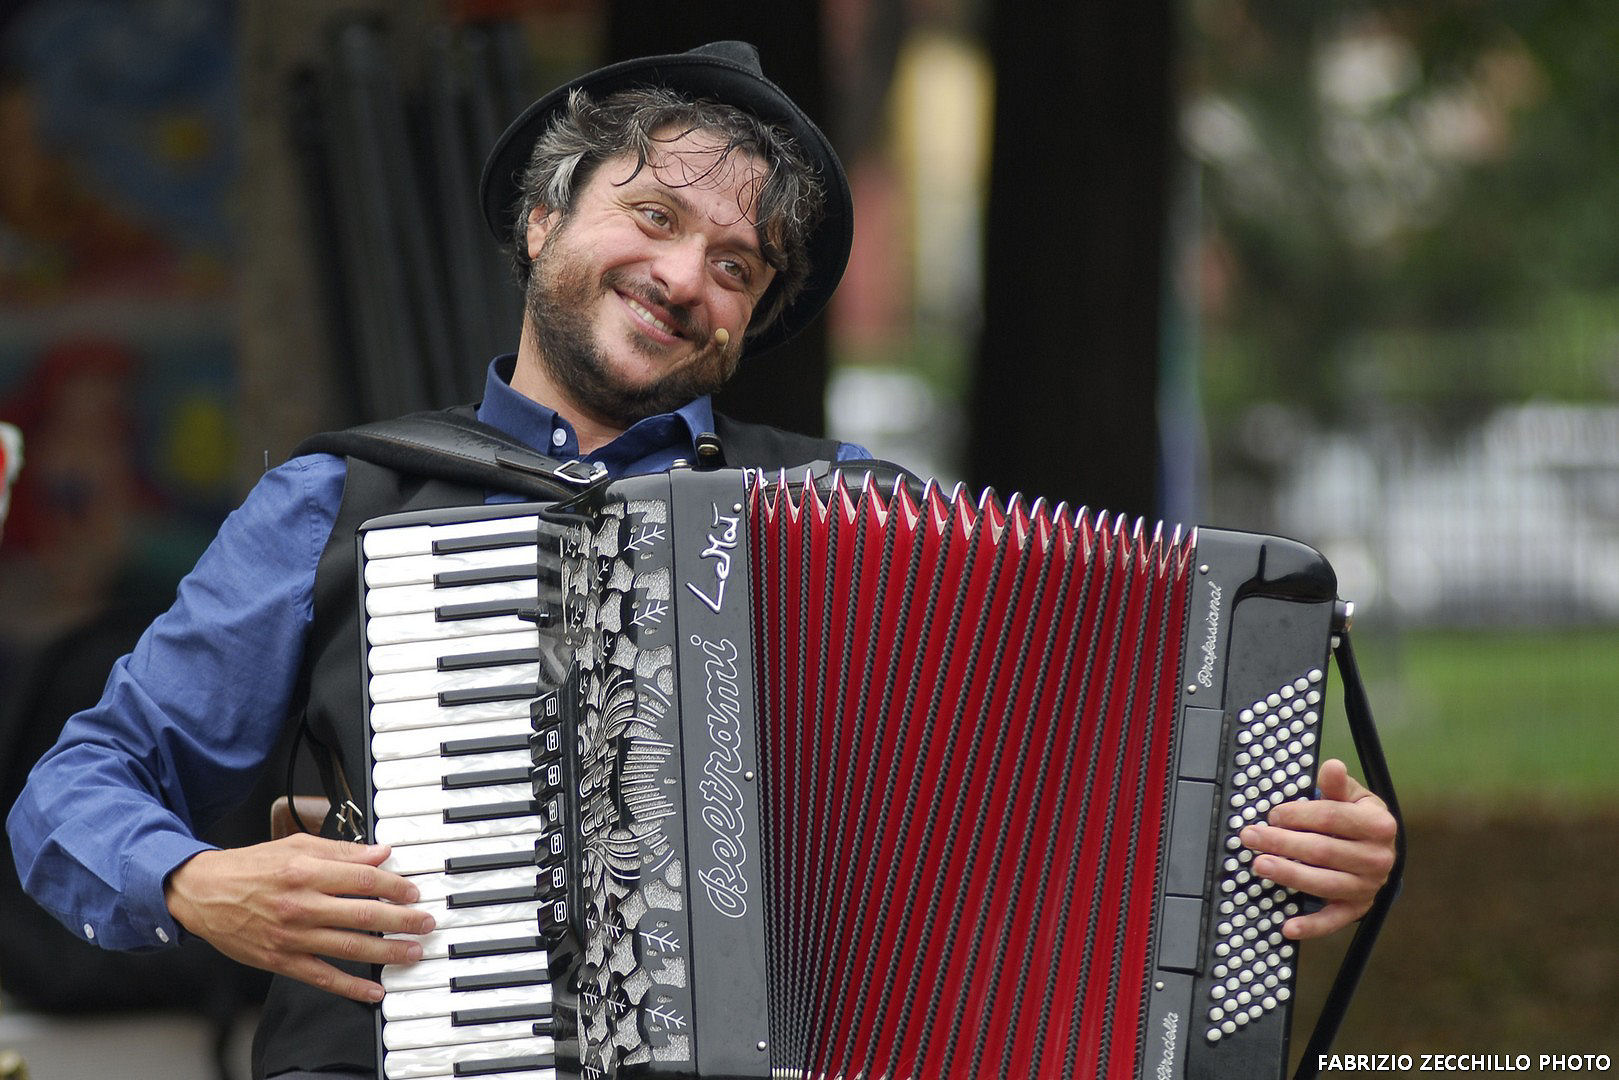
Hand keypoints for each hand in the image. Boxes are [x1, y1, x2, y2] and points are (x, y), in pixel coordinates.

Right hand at [164, 833, 433, 1002]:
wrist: (203, 893)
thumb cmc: (251, 868)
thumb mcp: (296, 846)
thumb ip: (341, 851)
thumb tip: (380, 853)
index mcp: (306, 872)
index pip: (364, 879)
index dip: (395, 885)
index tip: (414, 891)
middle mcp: (301, 905)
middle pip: (364, 914)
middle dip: (402, 920)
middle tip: (426, 922)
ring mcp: (291, 937)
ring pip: (349, 948)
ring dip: (387, 952)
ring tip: (413, 952)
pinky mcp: (280, 961)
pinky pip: (322, 977)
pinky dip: (350, 987)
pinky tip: (374, 991)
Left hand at [1239, 758, 1397, 940]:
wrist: (1378, 849)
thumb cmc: (1356, 818)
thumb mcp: (1351, 796)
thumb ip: (1337, 785)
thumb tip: (1331, 766)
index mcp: (1379, 825)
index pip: (1332, 818)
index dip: (1299, 815)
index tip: (1273, 815)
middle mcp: (1379, 858)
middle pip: (1323, 851)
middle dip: (1282, 843)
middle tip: (1251, 837)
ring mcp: (1369, 887)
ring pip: (1325, 883)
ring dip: (1289, 876)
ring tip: (1259, 866)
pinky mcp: (1358, 909)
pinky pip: (1334, 920)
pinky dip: (1311, 927)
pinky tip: (1287, 927)